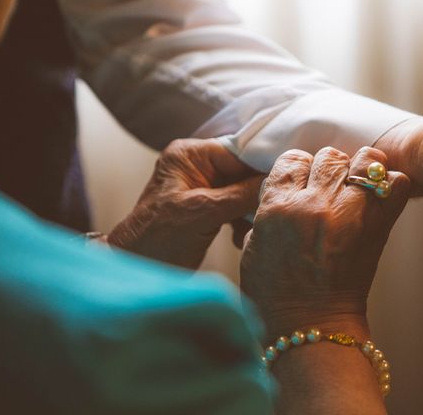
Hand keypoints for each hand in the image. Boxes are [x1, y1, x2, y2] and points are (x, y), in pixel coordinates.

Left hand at [107, 138, 262, 268]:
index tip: (288, 178)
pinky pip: (237, 208)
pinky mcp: (208, 210)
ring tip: (252, 231)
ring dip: (252, 211)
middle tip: (271, 210)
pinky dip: (243, 223)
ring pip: (243, 191)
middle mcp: (197, 166)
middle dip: (258, 193)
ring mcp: (203, 189)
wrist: (135, 271)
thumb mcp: (202, 213)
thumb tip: (276, 179)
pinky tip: (242, 239)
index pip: (239, 151)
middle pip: (244, 171)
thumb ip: (241, 194)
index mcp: (189, 155)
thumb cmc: (157, 239)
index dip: (263, 164)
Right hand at [240, 146, 409, 338]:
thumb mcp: (256, 244)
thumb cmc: (275, 291)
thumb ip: (271, 207)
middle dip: (327, 170)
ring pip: (365, 160)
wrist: (311, 326)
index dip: (297, 170)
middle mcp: (314, 205)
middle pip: (328, 156)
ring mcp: (350, 214)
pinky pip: (397, 185)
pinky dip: (391, 187)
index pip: (291, 159)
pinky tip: (378, 198)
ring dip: (361, 170)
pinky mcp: (378, 228)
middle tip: (327, 190)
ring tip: (356, 188)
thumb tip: (288, 185)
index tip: (300, 184)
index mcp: (278, 207)